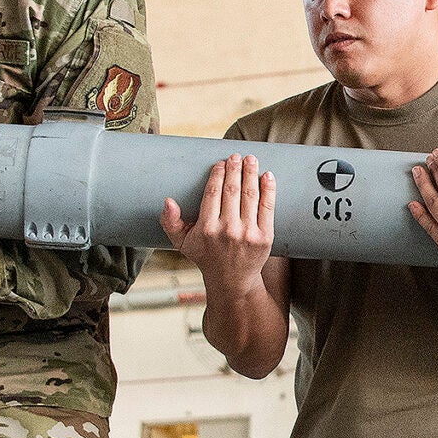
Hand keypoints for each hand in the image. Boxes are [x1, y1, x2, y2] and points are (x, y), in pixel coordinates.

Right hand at [161, 154, 274, 288]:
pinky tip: (267, 176)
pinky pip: (267, 207)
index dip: (218, 174)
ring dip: (251, 173)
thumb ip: (171, 222)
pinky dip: (268, 189)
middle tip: (237, 156)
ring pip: (250, 195)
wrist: (231, 281)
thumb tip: (168, 201)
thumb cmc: (206, 256)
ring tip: (251, 159)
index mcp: (206, 228)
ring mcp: (247, 233)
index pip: (213, 192)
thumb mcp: (182, 242)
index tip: (221, 163)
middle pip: (232, 190)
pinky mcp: (264, 237)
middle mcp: (227, 230)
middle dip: (235, 169)